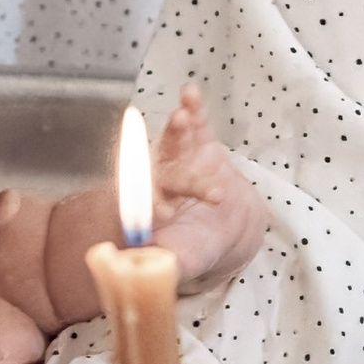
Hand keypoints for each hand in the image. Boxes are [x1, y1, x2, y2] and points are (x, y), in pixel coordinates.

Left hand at [150, 86, 269, 296]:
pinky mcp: (200, 143)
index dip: (149, 206)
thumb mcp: (184, 261)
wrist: (224, 228)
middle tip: (192, 185)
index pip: (141, 206)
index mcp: (146, 212)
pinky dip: (193, 109)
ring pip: (172, 143)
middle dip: (174, 171)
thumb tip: (140, 270)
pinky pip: (195, 124)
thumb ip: (164, 265)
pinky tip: (190, 94)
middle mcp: (158, 181)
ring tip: (181, 118)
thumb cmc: (196, 248)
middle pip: (159, 172)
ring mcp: (178, 160)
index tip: (163, 212)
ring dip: (175, 130)